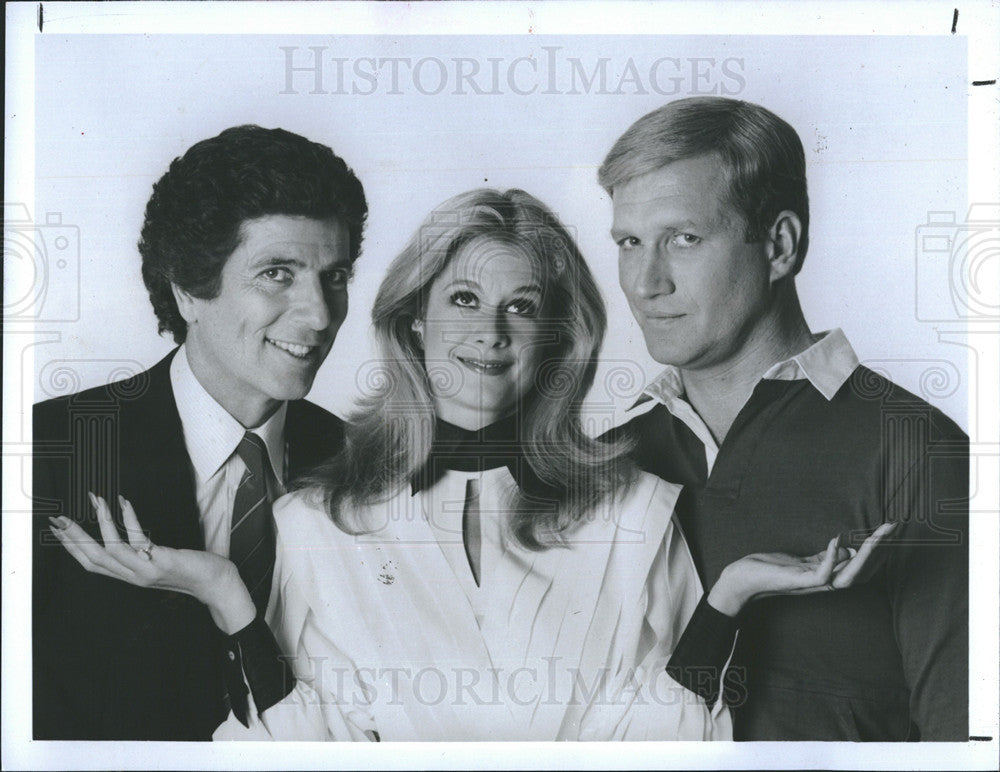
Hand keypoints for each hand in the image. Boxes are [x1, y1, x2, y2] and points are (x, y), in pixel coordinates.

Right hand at [49, 493, 255, 633]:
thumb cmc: (187, 568)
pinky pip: (138, 539)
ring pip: (111, 549)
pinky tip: (123, 502)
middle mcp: (133, 576)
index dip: (72, 547)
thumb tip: (123, 533)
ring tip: (94, 499)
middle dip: (73, 538)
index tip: (58, 529)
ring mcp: (145, 571)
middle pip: (93, 558)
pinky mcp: (161, 562)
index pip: (91, 564)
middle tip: (58, 518)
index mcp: (128, 575)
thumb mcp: (155, 561)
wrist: (215, 583)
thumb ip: (138, 552)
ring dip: (100, 522)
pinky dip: (128, 518)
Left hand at [707, 522, 897, 616]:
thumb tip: (848, 550)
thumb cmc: (772, 567)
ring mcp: (814, 584)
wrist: (745, 578)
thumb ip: (825, 557)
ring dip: (866, 554)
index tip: (890, 531)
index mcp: (829, 577)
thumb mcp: (803, 560)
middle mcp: (826, 583)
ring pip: (849, 574)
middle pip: (863, 570)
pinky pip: (823, 573)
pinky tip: (837, 539)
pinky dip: (831, 556)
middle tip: (893, 527)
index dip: (879, 552)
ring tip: (876, 534)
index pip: (863, 567)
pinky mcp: (801, 583)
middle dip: (880, 549)